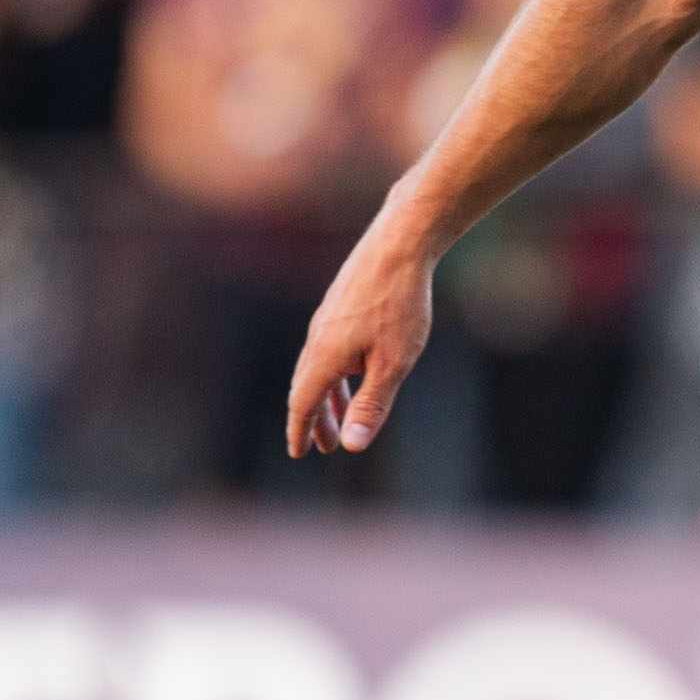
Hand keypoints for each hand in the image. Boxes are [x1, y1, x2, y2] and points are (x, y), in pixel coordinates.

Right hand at [285, 218, 436, 458]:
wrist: (400, 246)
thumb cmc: (399, 305)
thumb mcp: (392, 363)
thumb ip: (371, 405)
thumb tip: (353, 447)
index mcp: (324, 357)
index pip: (302, 404)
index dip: (299, 431)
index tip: (298, 453)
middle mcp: (317, 339)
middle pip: (307, 389)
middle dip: (315, 420)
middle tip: (326, 446)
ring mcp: (327, 321)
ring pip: (319, 369)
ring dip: (328, 398)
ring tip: (342, 418)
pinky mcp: (339, 308)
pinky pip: (329, 351)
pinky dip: (336, 374)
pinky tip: (354, 375)